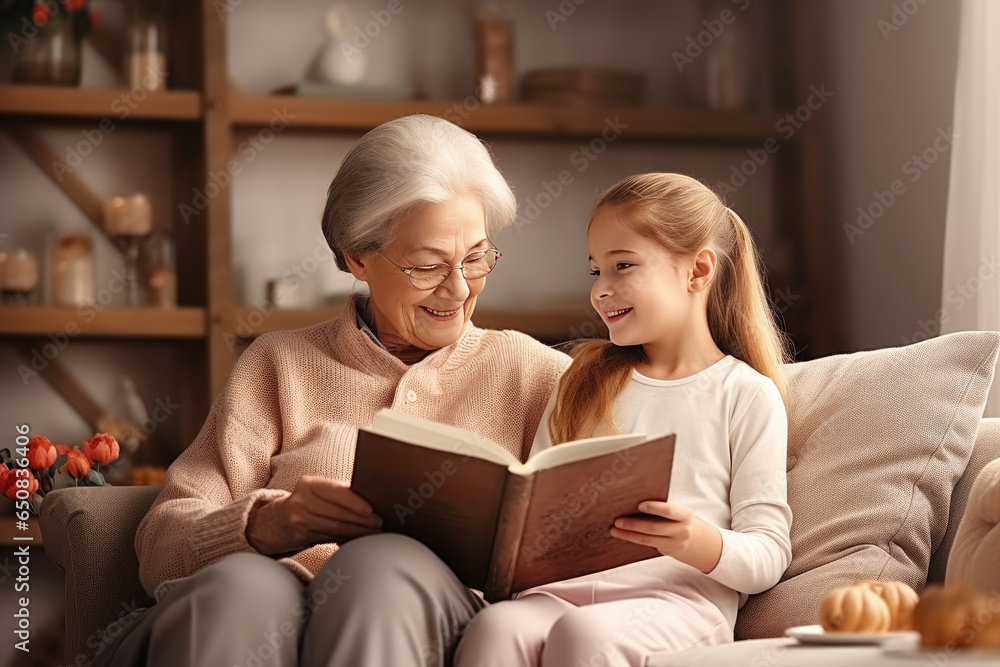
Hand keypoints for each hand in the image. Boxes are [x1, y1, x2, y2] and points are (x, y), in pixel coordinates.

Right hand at [246, 476, 382, 554]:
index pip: (335, 491)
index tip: (370, 509)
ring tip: (373, 531)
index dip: (354, 501)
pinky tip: (357, 538)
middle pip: (337, 512)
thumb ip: (337, 494)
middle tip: (378, 522)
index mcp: (308, 484)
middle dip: (361, 519)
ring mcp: (299, 520)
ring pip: (335, 527)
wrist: (271, 522)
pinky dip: (345, 538)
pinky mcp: (299, 537)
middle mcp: (301, 500)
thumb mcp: (314, 492)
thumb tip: (370, 500)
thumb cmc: (303, 504)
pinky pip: (329, 537)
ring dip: (357, 531)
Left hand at [610, 501, 721, 573]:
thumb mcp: (681, 513)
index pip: (670, 511)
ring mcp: (674, 543)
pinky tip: (622, 535)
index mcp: (684, 514)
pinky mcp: (667, 551)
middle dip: (634, 524)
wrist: (701, 544)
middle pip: (655, 528)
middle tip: (618, 520)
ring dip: (629, 535)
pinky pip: (648, 545)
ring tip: (614, 530)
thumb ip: (664, 509)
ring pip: (649, 539)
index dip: (655, 508)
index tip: (640, 505)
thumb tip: (636, 500)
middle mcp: (681, 530)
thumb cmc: (684, 521)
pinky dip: (634, 540)